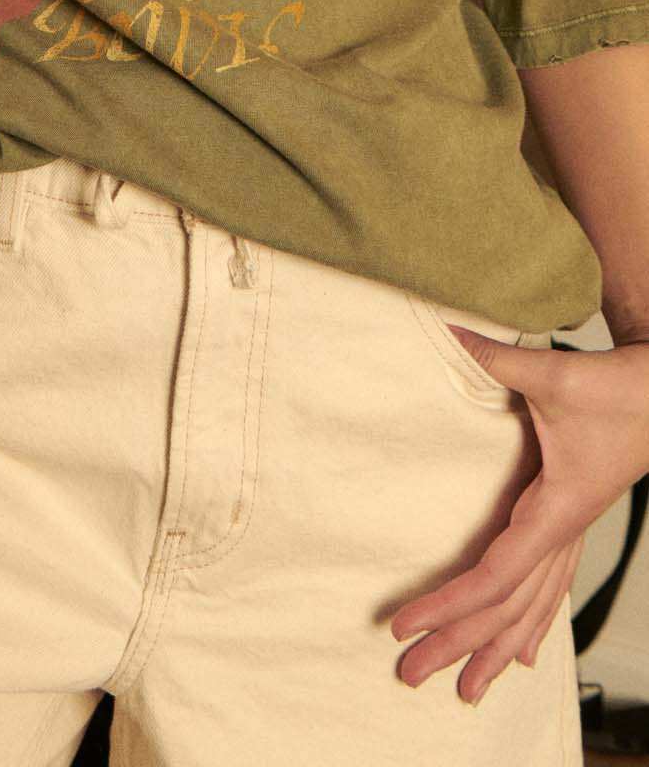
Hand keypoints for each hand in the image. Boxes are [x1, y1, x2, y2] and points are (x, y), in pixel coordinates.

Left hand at [389, 331, 648, 704]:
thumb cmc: (616, 388)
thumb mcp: (554, 373)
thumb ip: (499, 357)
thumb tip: (450, 330)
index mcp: (556, 512)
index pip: (493, 575)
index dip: (447, 604)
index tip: (404, 624)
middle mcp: (562, 533)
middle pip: (505, 607)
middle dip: (458, 644)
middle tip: (409, 674)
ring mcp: (570, 534)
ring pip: (530, 608)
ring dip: (492, 648)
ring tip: (463, 690)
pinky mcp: (572, 524)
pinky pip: (548, 591)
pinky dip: (530, 626)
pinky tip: (519, 656)